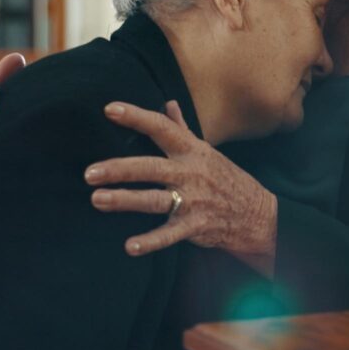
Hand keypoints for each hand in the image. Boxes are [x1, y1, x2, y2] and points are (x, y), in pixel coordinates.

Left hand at [86, 101, 278, 262]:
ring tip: (97, 199)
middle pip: (150, 167)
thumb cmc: (226, 179)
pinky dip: (150, 241)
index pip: (162, 128)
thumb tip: (168, 103)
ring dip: (125, 200)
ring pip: (154, 199)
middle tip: (90, 172)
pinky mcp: (195, 226)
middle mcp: (190, 173)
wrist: (257, 214)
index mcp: (191, 151)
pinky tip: (130, 246)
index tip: (110, 109)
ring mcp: (193, 200)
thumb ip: (182, 129)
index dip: (136, 117)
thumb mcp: (206, 151)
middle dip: (119, 169)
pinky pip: (169, 235)